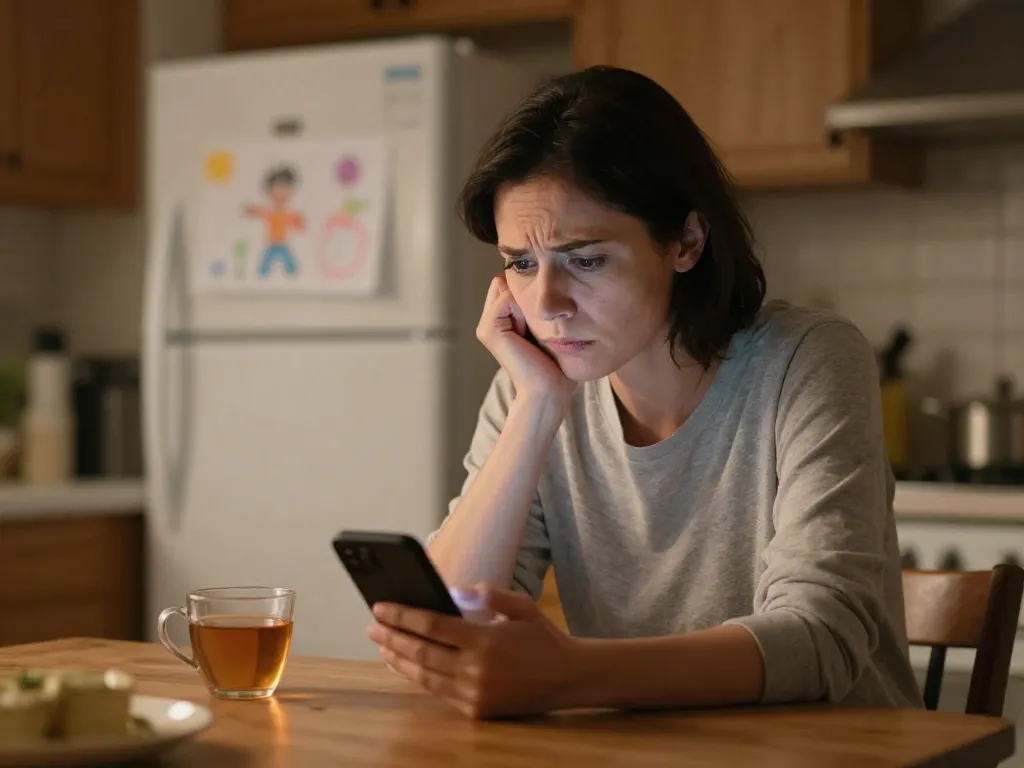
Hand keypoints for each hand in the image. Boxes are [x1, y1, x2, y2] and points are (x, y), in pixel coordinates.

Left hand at [366, 585, 580, 718]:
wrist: (568, 678)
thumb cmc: (542, 638)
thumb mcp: (521, 606)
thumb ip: (487, 594)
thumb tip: (452, 592)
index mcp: (485, 640)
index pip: (431, 625)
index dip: (402, 616)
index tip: (380, 607)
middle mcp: (476, 670)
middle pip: (420, 651)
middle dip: (391, 637)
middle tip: (372, 626)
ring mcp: (474, 693)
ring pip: (424, 675)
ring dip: (398, 659)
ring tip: (382, 644)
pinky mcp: (475, 710)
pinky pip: (437, 691)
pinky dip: (416, 677)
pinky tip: (404, 665)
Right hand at [476, 276, 575, 408]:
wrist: (549, 390)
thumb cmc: (556, 364)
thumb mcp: (548, 328)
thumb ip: (539, 307)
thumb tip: (544, 282)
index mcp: (501, 320)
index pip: (512, 283)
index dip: (530, 293)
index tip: (544, 321)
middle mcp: (490, 321)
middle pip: (507, 282)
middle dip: (526, 296)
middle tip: (538, 327)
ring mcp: (486, 325)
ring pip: (508, 287)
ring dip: (527, 304)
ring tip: (533, 332)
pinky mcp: (489, 330)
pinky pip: (507, 297)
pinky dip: (524, 311)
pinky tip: (528, 334)